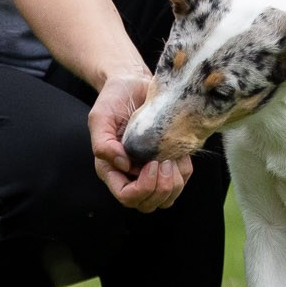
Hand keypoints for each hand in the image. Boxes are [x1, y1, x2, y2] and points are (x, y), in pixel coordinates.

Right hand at [89, 72, 192, 211]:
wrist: (134, 83)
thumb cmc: (114, 99)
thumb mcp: (101, 117)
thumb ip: (103, 143)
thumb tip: (122, 163)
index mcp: (112, 169)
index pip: (127, 197)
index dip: (142, 188)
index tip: (150, 164)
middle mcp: (131, 174)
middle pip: (148, 204)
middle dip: (160, 188)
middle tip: (164, 162)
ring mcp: (151, 170)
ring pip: (166, 198)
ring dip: (174, 184)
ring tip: (172, 158)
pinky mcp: (169, 160)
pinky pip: (182, 180)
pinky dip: (185, 170)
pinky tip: (179, 153)